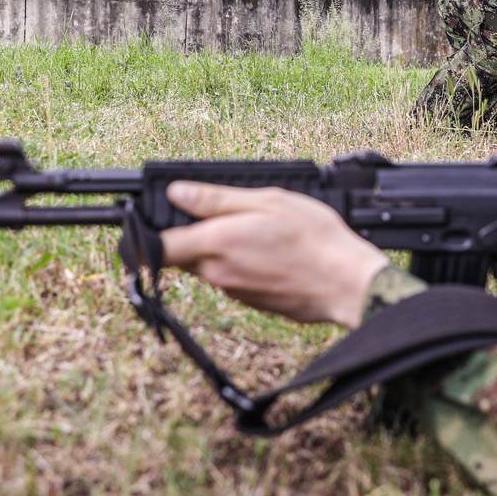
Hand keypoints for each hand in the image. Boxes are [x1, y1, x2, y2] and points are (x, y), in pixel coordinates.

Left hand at [161, 182, 388, 327]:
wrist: (347, 284)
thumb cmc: (315, 238)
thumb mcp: (269, 201)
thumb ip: (217, 200)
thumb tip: (176, 194)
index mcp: (216, 244)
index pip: (156, 247)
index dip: (149, 233)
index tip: (158, 219)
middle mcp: (217, 273)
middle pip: (184, 254)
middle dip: (197, 234)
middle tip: (234, 215)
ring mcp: (234, 291)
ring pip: (211, 266)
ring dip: (224, 248)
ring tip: (264, 233)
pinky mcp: (251, 302)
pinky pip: (233, 278)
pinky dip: (245, 264)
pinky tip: (275, 253)